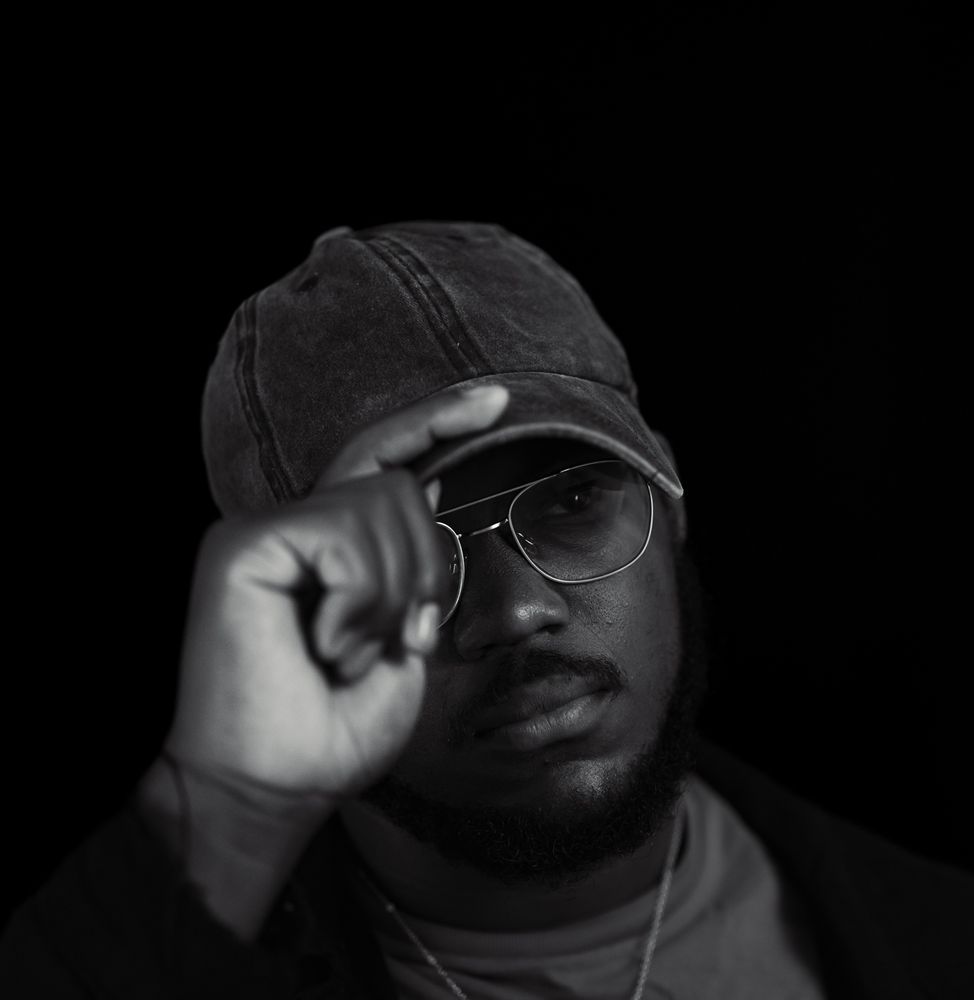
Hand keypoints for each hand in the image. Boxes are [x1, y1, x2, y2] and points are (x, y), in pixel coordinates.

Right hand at [164, 383, 509, 809]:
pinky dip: (359, 600)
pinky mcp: (242, 544)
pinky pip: (345, 534)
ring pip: (382, 505)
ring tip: (347, 654)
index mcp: (324, 545)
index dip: (437, 421)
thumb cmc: (333, 730)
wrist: (273, 790)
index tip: (496, 400)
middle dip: (427, 568)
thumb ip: (410, 567)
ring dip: (390, 597)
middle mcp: (289, 525)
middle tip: (398, 643)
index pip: (383, 457)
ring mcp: (260, 529)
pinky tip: (325, 646)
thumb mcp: (397, 637)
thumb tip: (428, 487)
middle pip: (400, 487)